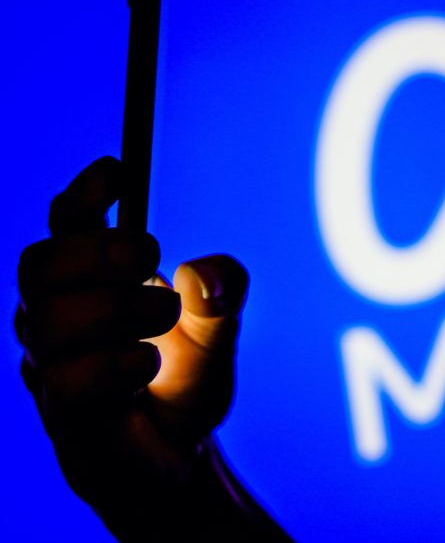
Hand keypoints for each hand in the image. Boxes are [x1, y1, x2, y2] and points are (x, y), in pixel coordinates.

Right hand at [14, 157, 279, 539]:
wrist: (178, 453)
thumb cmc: (182, 379)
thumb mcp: (219, 329)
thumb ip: (222, 293)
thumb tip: (201, 275)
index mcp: (88, 281)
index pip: (65, 222)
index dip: (84, 192)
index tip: (119, 170)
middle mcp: (56, 315)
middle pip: (41, 262)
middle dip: (99, 251)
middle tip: (149, 257)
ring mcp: (50, 364)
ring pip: (51, 319)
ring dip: (118, 310)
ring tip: (163, 323)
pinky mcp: (60, 412)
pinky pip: (68, 379)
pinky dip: (117, 365)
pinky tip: (144, 367)